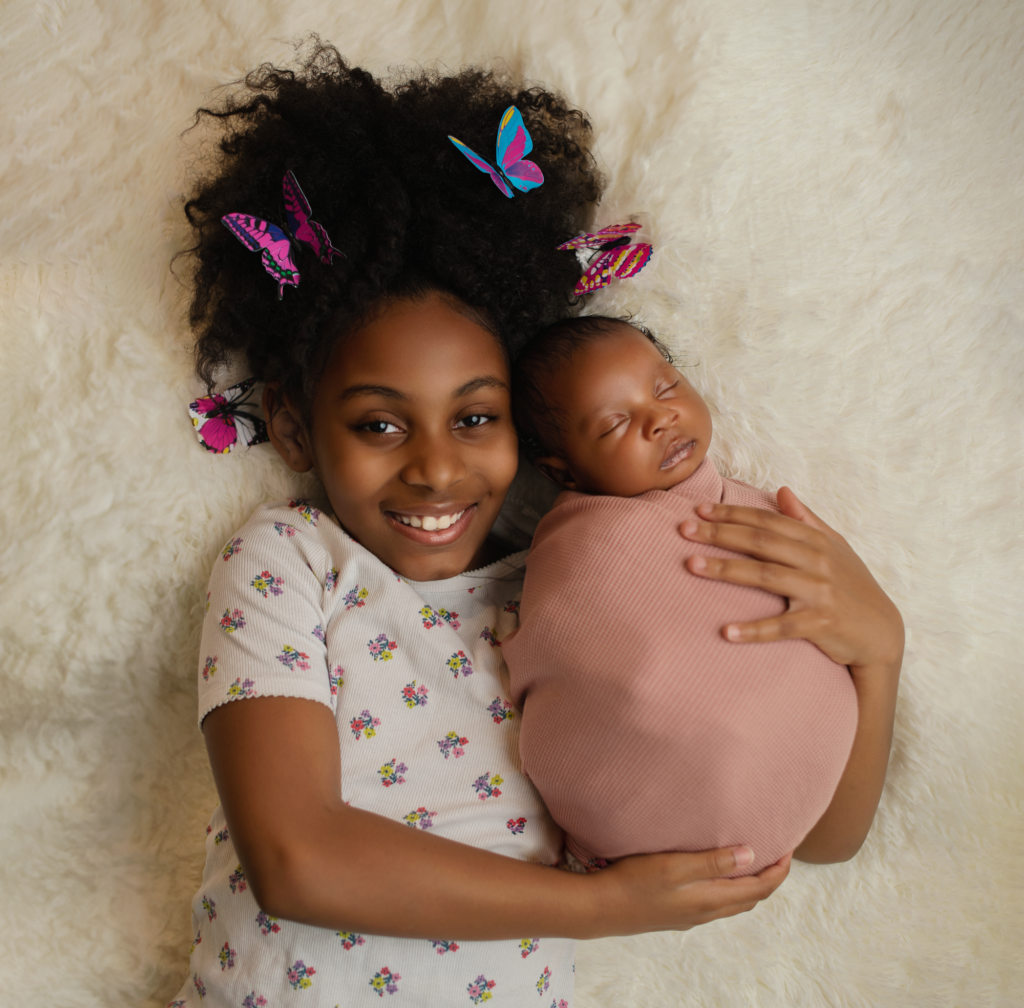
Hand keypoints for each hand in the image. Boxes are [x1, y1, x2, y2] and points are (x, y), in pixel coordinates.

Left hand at [205, 697, 788, 938]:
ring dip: (726, 885)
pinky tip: (740, 863)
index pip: (622, 857)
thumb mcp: (450, 730)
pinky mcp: (553, 900)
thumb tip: (505, 620)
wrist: (326, 835)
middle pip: (660, 888)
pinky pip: (638, 894)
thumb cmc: (383, 781)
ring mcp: (559, 899)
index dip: (678, 847)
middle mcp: (555, 886)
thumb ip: (489, 693)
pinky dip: (694, 881)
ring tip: (775, 862)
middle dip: (722, 875)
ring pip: (667, 900)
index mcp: (537, 854)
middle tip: (776, 852)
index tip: (724, 822)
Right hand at [583, 847, 791, 937]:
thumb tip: (751, 855)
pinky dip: (729, 887)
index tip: (789, 848)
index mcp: (711, 900)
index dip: (779, 871)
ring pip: (734, 901)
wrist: (601, 908)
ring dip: (749, 883)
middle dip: (769, 877)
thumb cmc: (635, 882)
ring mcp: (691, 915)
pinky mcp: (678, 913)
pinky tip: (716, 872)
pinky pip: (716, 902)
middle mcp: (706, 912)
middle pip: (751, 898)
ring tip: (752, 857)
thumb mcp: (674, 866)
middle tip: (777, 851)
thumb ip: (713, 861)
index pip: (759, 889)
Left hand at [680, 486, 903, 670]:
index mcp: (817, 540)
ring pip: (765, 577)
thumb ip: (806, 519)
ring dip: (726, 571)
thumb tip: (781, 490)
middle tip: (683, 529)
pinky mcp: (822, 623)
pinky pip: (782, 627)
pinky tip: (726, 632)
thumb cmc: (852, 586)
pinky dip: (754, 630)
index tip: (699, 509)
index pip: (768, 520)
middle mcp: (818, 561)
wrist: (882, 632)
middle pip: (760, 542)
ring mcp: (820, 591)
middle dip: (720, 534)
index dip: (733, 513)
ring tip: (692, 566)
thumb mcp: (835, 547)